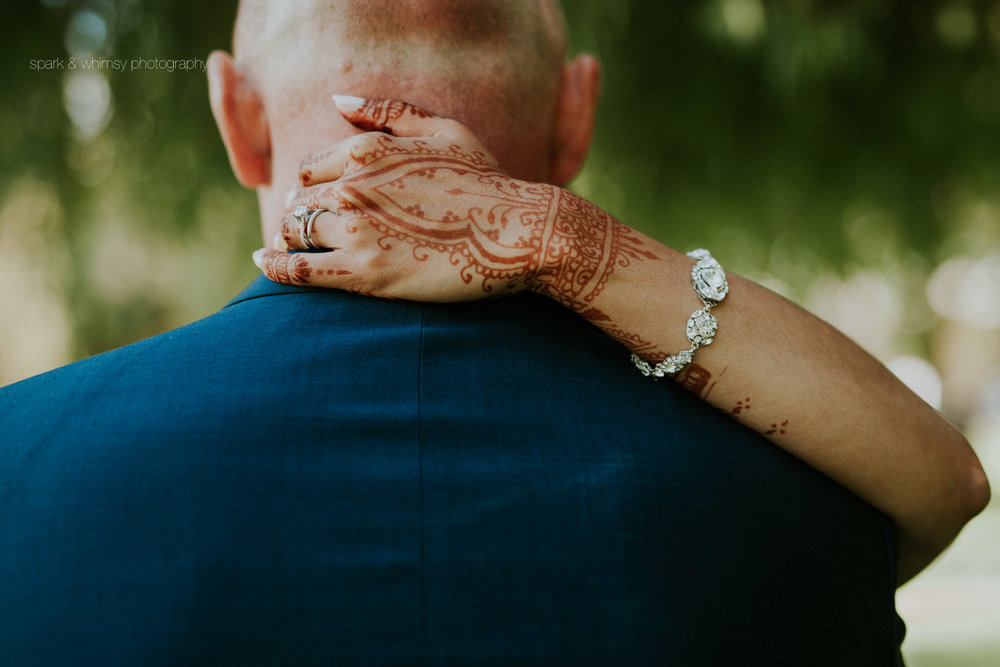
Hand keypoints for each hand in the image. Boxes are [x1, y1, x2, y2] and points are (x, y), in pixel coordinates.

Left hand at [252, 96, 653, 306]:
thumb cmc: (487, 180)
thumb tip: (340, 100)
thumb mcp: (443, 129)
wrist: (517, 231)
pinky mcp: (364, 272)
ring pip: (295, 233)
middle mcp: (353, 186)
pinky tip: (265, 263)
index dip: (308, 186)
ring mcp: (356, 230)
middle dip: (297, 214)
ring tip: (287, 249)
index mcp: (368, 151)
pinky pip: (300, 271)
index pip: (313, 169)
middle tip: (299, 230)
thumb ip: (387, 112)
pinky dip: (275, 267)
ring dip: (287, 240)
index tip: (311, 200)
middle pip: (299, 202)